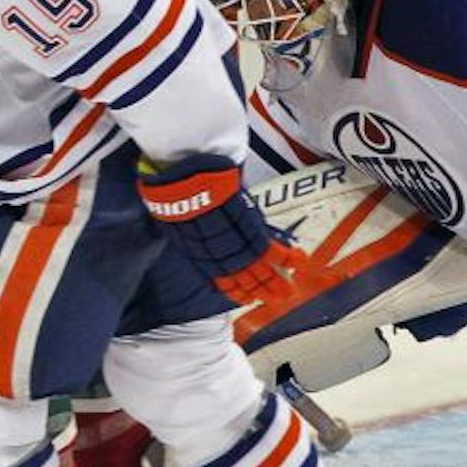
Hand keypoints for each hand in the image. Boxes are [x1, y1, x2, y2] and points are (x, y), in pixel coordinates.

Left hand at [137, 155, 311, 304]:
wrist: (180, 166)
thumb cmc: (170, 176)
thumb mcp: (169, 200)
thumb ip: (181, 211)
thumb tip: (183, 205)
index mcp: (190, 241)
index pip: (211, 269)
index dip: (226, 283)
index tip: (237, 295)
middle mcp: (211, 245)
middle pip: (235, 271)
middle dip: (252, 287)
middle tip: (267, 300)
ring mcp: (228, 236)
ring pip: (252, 264)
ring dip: (271, 280)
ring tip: (285, 293)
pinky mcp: (244, 223)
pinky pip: (266, 244)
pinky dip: (283, 254)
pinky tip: (297, 264)